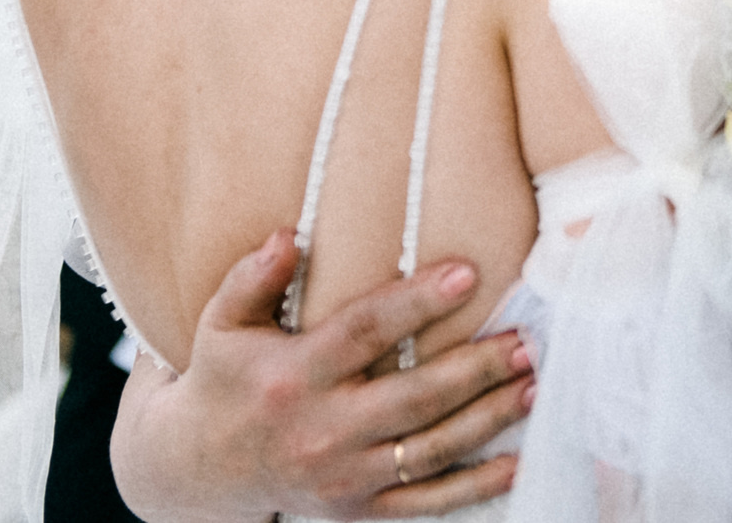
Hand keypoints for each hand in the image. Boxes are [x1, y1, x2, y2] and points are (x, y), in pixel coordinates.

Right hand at [109, 229, 534, 522]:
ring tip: (534, 385)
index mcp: (293, 375)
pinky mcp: (356, 511)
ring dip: (487, 419)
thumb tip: (288, 236)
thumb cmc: (223, 377)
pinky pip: (425, 503)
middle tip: (525, 340)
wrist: (198, 470)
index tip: (468, 273)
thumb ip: (251, 277)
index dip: (416, 302)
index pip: (364, 331)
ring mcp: (343, 476)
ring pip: (429, 449)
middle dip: (475, 369)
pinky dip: (474, 486)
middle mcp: (322, 429)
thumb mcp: (221, 322)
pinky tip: (517, 460)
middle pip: (413, 397)